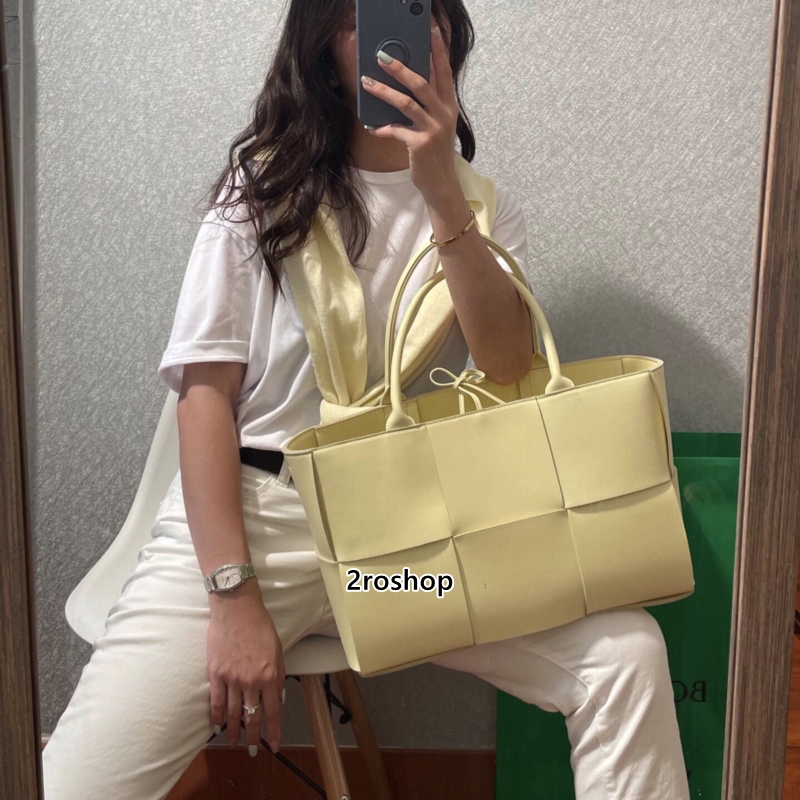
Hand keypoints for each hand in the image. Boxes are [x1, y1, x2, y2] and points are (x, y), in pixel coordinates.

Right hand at [207, 584, 285, 753]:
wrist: (237, 609)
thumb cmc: (260, 625)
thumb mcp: (278, 649)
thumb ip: (279, 675)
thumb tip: (278, 697)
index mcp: (269, 675)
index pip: (272, 711)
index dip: (273, 731)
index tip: (275, 745)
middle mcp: (251, 681)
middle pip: (251, 716)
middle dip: (253, 736)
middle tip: (253, 750)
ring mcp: (231, 678)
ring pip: (232, 712)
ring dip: (234, 731)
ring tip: (234, 742)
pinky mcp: (215, 673)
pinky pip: (215, 701)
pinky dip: (215, 716)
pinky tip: (217, 726)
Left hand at [361, 26, 458, 199]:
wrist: (441, 183)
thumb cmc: (434, 152)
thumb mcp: (436, 125)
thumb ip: (427, 105)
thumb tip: (405, 84)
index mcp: (448, 105)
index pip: (444, 70)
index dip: (438, 48)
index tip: (431, 28)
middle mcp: (444, 114)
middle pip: (421, 83)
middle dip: (400, 68)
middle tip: (381, 56)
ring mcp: (433, 129)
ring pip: (406, 103)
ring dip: (384, 92)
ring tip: (366, 83)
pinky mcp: (420, 145)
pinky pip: (396, 131)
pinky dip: (382, 128)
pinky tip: (370, 127)